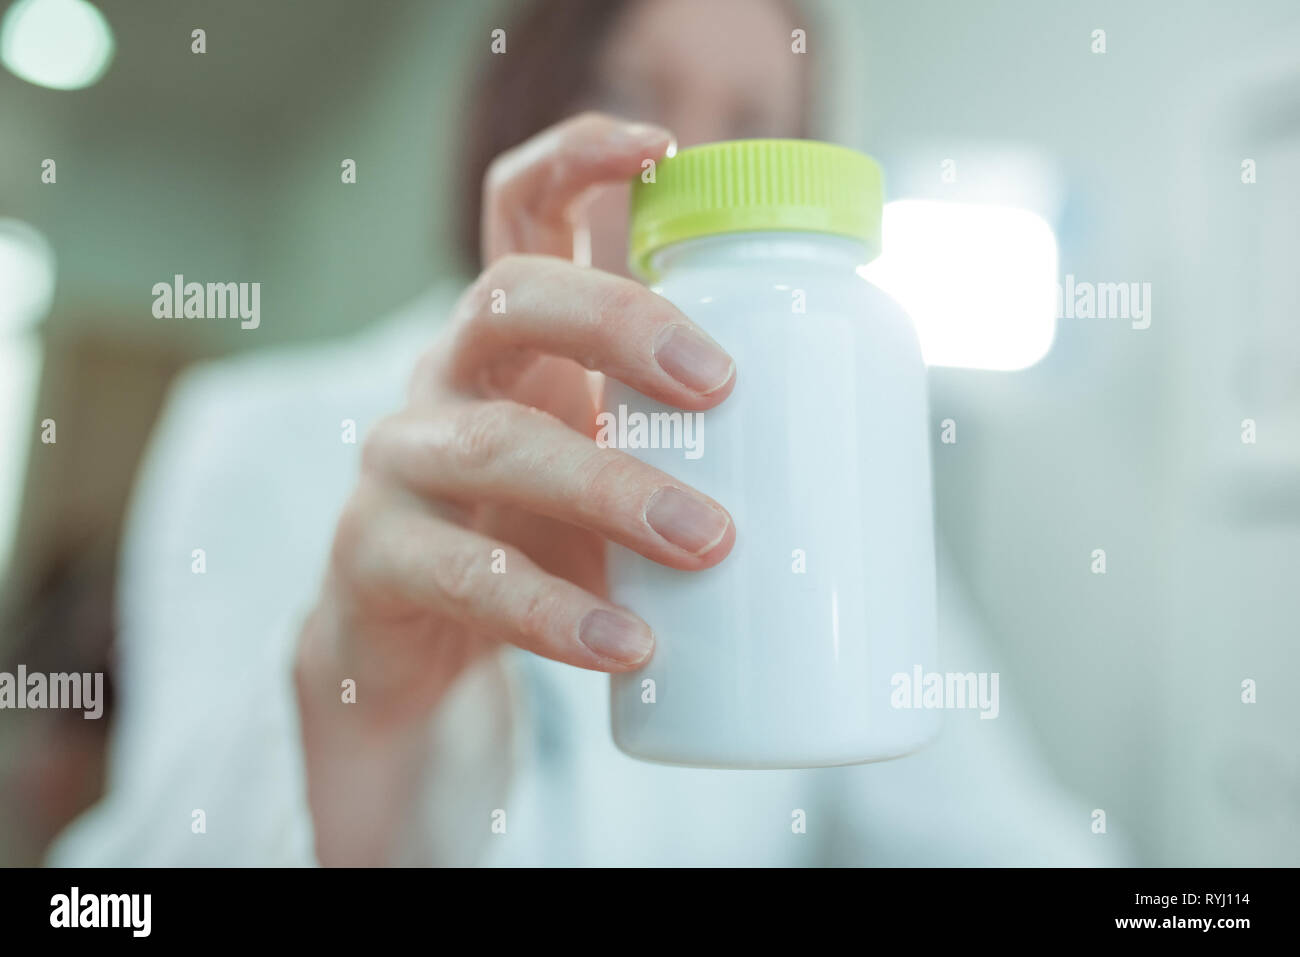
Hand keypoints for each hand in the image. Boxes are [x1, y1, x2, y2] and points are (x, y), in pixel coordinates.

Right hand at [294, 113, 736, 862]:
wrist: (414, 642)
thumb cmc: (532, 533)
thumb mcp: (600, 462)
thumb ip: (676, 440)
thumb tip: (846, 453)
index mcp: (510, 339)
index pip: (520, 212)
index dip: (578, 160)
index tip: (664, 147)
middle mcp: (446, 377)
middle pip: (510, 298)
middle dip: (617, 322)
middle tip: (718, 385)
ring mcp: (402, 463)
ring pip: (497, 444)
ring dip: (610, 487)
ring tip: (707, 540)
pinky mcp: (378, 557)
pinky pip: (468, 576)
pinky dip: (556, 610)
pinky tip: (628, 643)